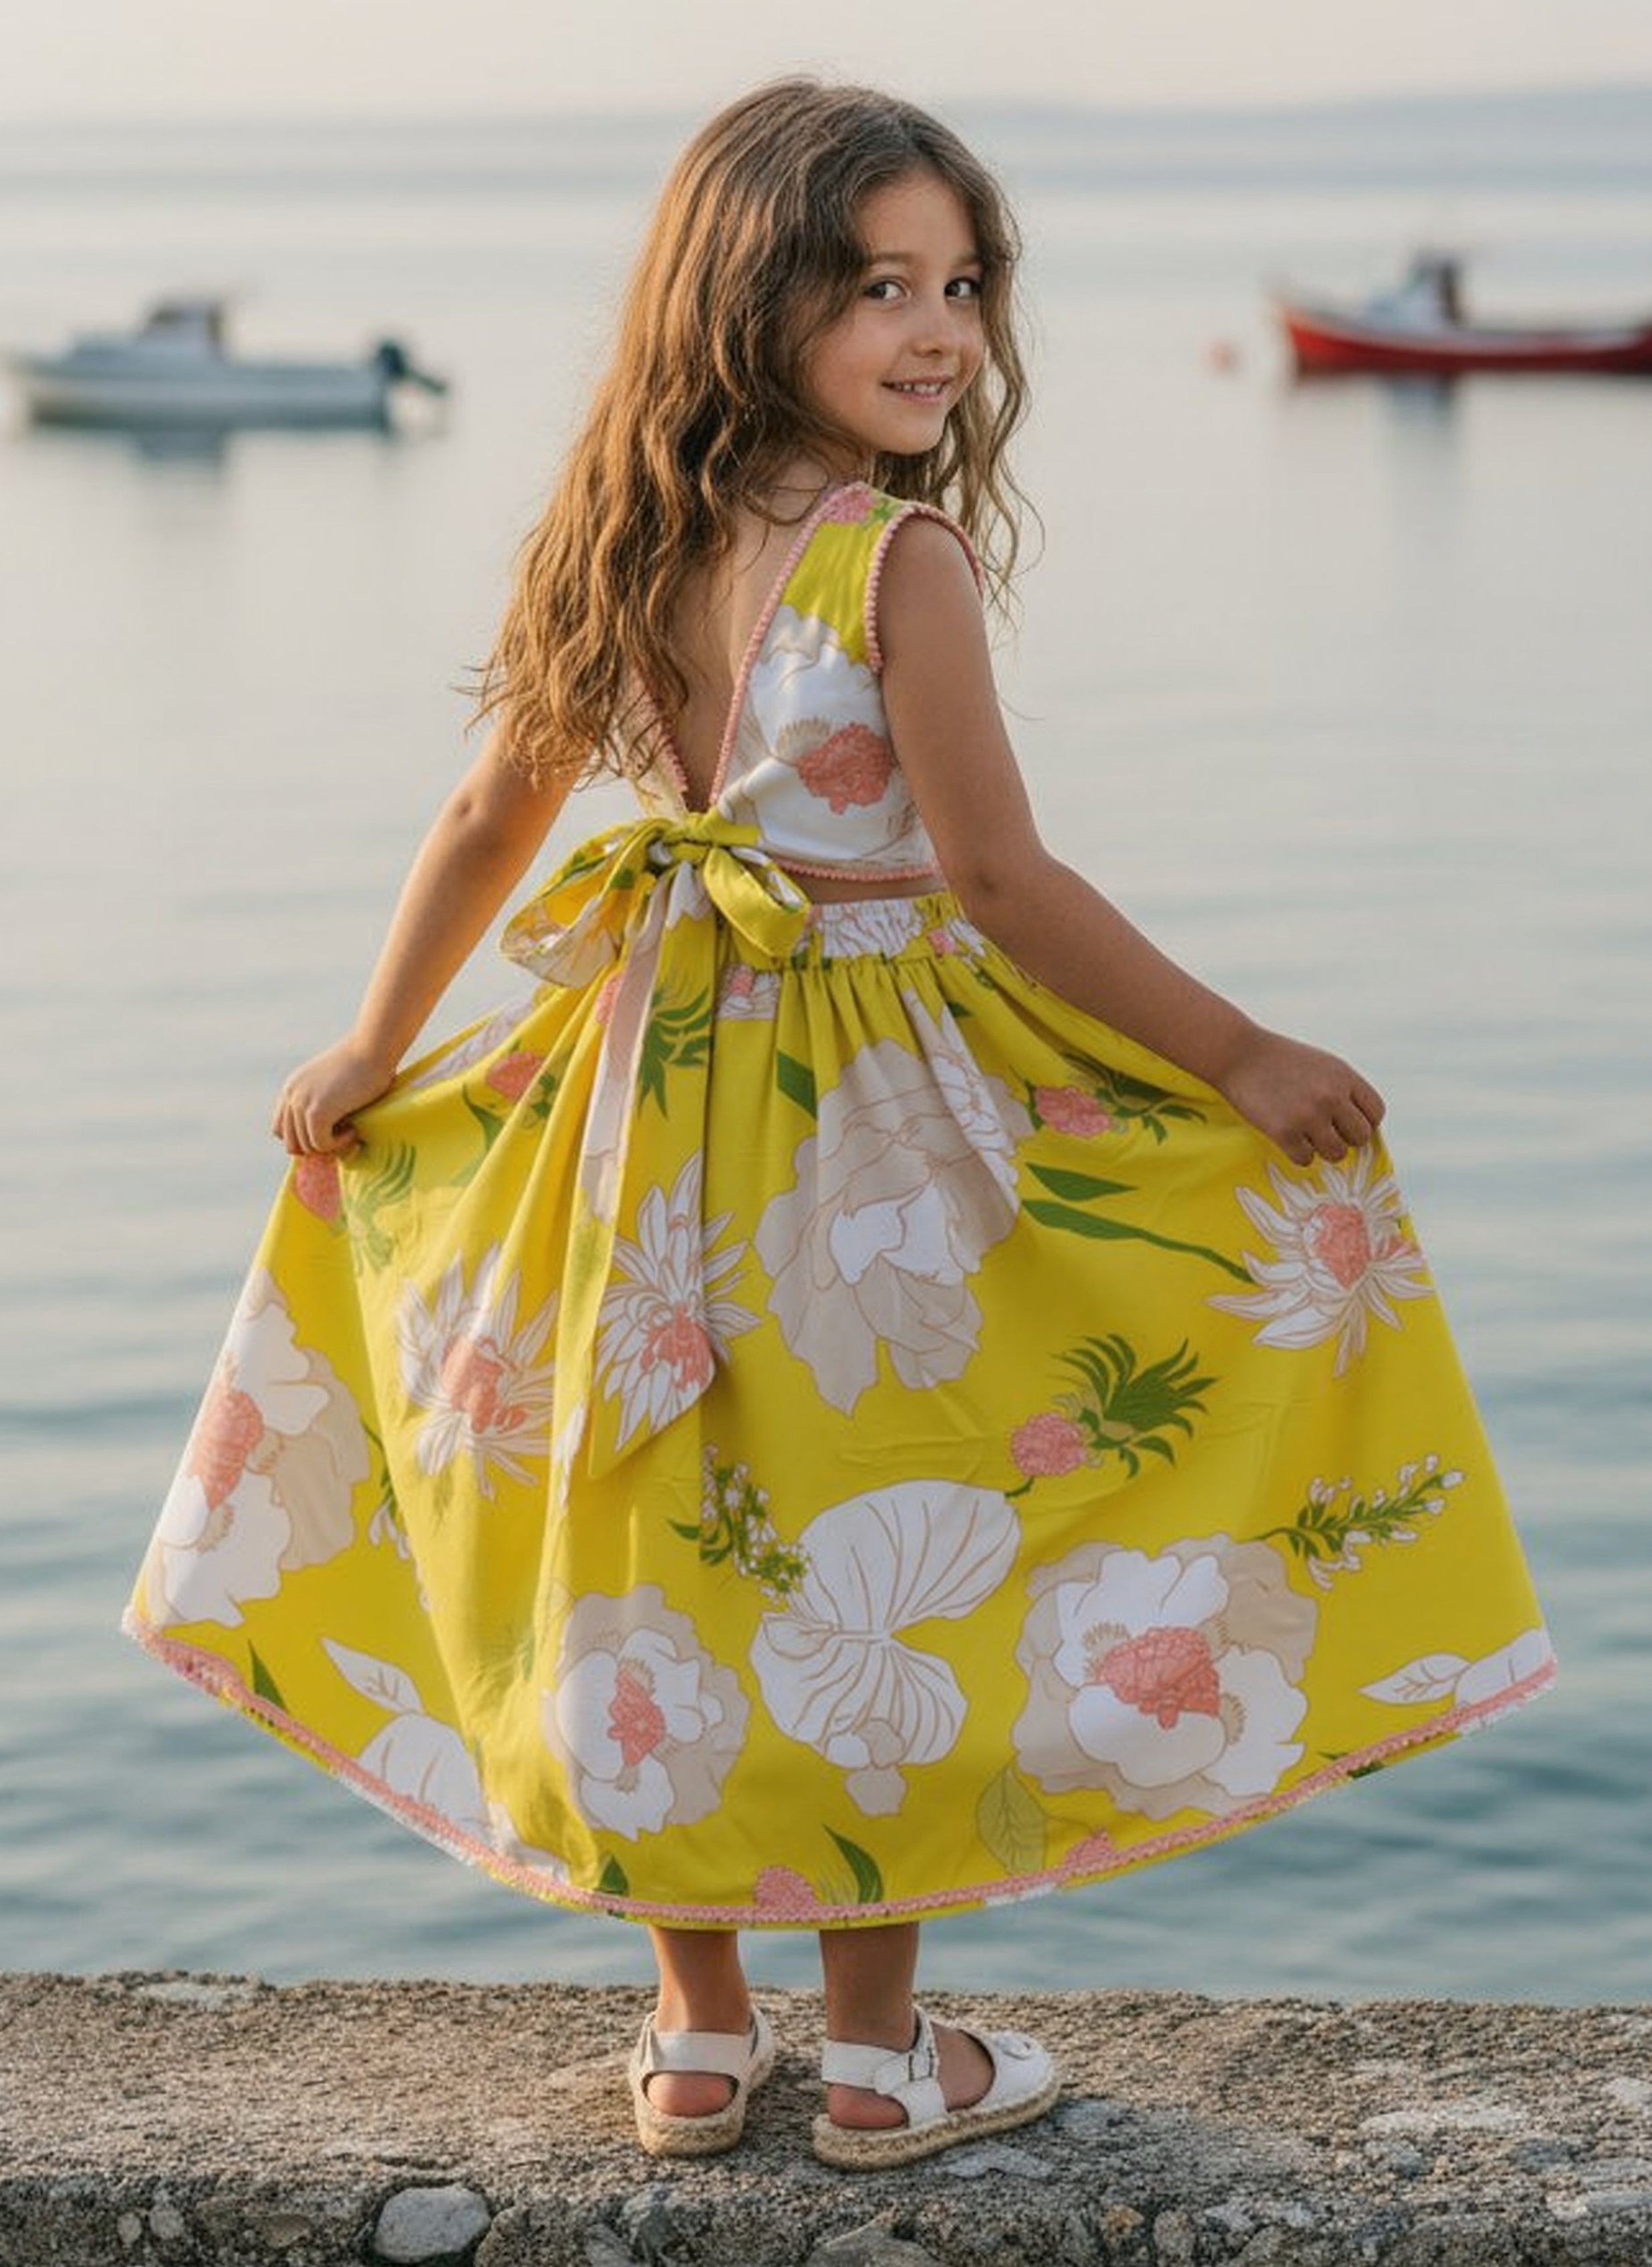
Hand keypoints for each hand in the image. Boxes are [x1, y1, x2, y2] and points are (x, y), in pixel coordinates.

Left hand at [270, 1037, 395, 1158]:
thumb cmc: (363, 1063)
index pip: (280, 1128)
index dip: (303, 1138)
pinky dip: (339, 1144)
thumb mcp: (332, 1083)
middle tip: (340, 1137)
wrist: (372, 1048)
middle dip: (315, 1146)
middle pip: (290, 1142)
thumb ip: (322, 1101)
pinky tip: (354, 1129)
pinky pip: (321, 1144)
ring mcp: (301, 1103)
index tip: (328, 1134)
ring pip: (307, 1146)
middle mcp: (291, 1095)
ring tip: (351, 1128)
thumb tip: (328, 1133)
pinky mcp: (317, 1112)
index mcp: (292, 1088)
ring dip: (330, 1144)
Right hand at [1217, 1025, 1384, 1166]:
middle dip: (1344, 1138)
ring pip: (1336, 1154)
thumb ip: (1344, 1090)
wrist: (1238, 1054)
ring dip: (1322, 1149)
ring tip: (1306, 1136)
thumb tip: (1362, 1127)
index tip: (1345, 1122)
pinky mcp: (1283, 1132)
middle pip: (1359, 1137)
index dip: (1363, 1121)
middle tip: (1325, 1131)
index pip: (1375, 1113)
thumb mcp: (1323, 1065)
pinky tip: (1287, 1138)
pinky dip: (1297, 1154)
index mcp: (1344, 1077)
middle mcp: (1331, 1096)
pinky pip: (1305, 1159)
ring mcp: (1308, 1115)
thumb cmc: (1281, 1060)